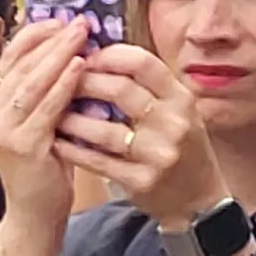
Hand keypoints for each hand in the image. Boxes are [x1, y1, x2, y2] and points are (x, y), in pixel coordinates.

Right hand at [0, 16, 98, 224]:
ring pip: (32, 81)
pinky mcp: (22, 145)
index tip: (63, 20)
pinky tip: (80, 68)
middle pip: (23, 64)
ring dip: (60, 54)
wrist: (34, 214)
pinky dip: (64, 84)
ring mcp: (3, 130)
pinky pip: (45, 107)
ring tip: (82, 36)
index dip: (37, 35)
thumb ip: (49, 92)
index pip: (12, 57)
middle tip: (79, 22)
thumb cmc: (45, 168)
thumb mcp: (44, 122)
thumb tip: (73, 52)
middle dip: (53, 39)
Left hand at [58, 43, 225, 225]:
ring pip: (104, 129)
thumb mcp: (177, 110)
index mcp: (181, 98)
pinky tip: (59, 142)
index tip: (86, 57)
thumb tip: (100, 56)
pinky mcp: (142, 182)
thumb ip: (147, 85)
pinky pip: (98, 161)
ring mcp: (158, 154)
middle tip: (63, 82)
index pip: (142, 62)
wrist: (199, 199)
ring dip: (72, 119)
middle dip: (84, 83)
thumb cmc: (182, 146)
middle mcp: (173, 123)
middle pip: (120, 90)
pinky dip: (73, 150)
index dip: (108, 56)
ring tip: (56, 113)